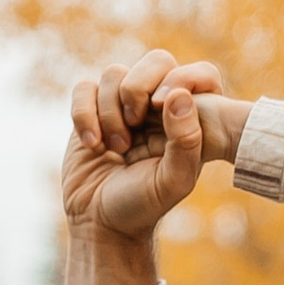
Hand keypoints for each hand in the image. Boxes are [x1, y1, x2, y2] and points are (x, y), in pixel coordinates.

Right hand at [63, 48, 212, 260]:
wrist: (101, 223)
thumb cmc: (143, 205)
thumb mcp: (172, 180)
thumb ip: (186, 141)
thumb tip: (180, 94)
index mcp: (188, 119)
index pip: (199, 75)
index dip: (183, 79)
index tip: (161, 106)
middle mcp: (157, 106)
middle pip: (156, 61)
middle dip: (139, 88)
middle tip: (135, 123)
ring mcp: (122, 105)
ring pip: (114, 73)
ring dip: (110, 111)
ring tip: (116, 148)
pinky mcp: (89, 110)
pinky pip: (84, 88)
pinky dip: (84, 114)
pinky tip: (93, 145)